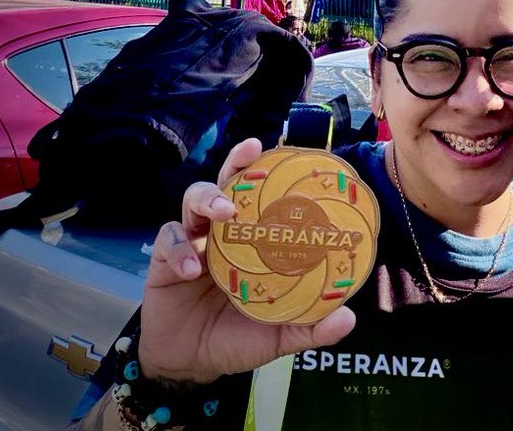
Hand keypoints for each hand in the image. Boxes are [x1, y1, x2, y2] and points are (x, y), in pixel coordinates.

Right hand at [139, 139, 355, 383]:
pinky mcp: (163, 257)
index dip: (272, 170)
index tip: (287, 150)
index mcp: (253, 239)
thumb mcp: (277, 333)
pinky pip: (169, 239)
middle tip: (251, 151)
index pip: (263, 194)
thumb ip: (309, 326)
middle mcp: (224, 231)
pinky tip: (191, 269)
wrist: (190, 363)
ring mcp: (194, 239)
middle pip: (228, 180)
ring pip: (194, 198)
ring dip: (208, 198)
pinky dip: (179, 250)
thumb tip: (348, 319)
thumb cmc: (237, 336)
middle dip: (238, 160)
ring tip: (224, 212)